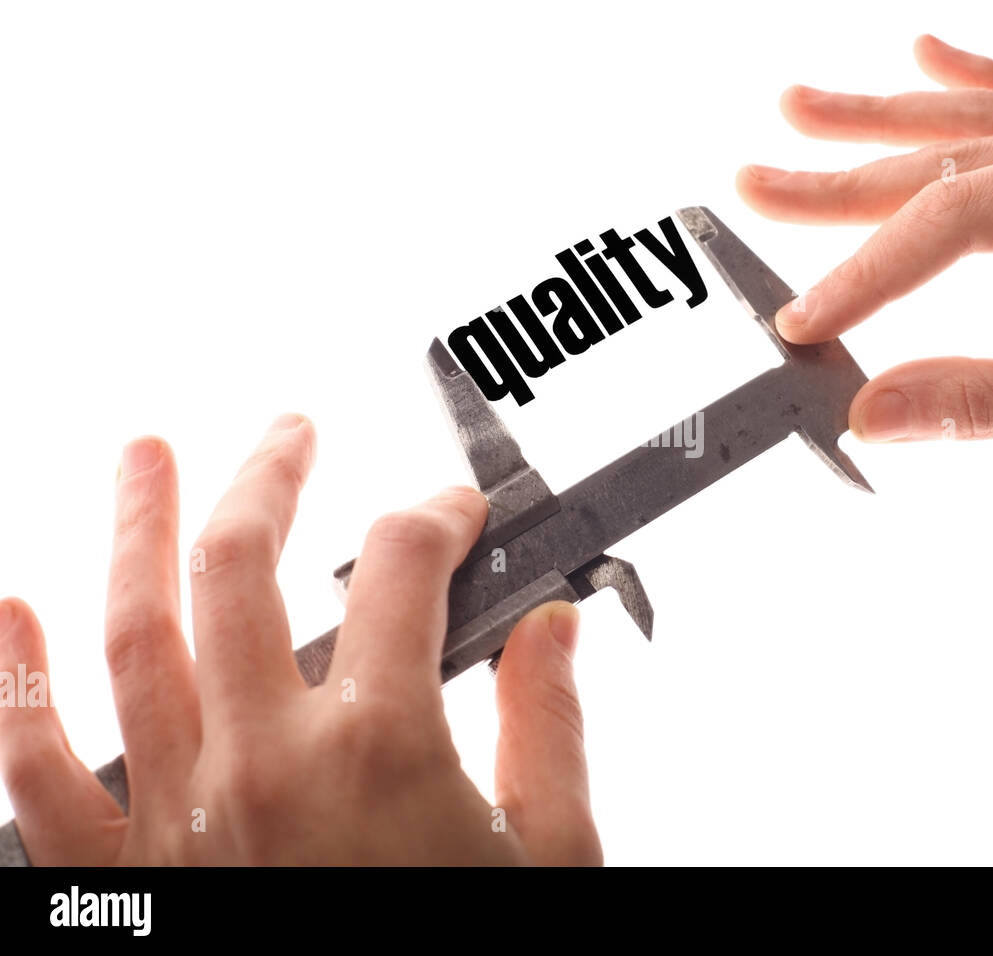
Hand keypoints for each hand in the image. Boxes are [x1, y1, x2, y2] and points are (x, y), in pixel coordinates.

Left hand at [0, 415, 600, 864]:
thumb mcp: (551, 859)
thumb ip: (551, 730)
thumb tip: (555, 634)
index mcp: (381, 750)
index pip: (405, 569)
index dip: (435, 515)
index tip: (452, 514)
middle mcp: (265, 763)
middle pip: (244, 565)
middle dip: (269, 476)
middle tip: (288, 433)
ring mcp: (180, 816)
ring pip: (133, 633)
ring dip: (133, 528)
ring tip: (143, 458)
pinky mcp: (124, 879)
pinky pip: (36, 773)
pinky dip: (15, 687)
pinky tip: (10, 616)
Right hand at [738, 35, 992, 469]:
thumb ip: (983, 403)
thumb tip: (870, 412)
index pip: (958, 217)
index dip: (868, 271)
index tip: (804, 322)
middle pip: (949, 154)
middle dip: (841, 179)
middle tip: (752, 187)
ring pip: (978, 119)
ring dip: (882, 117)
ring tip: (797, 109)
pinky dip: (972, 82)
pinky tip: (921, 53)